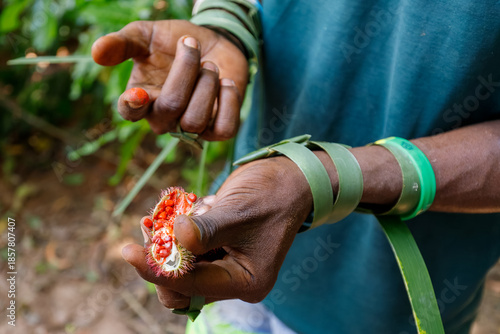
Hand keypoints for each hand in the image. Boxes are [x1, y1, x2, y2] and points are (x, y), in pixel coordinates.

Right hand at [92, 20, 248, 139]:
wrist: (214, 43)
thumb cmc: (174, 41)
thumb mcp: (145, 34)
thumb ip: (122, 43)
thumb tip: (96, 53)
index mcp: (140, 98)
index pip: (129, 112)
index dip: (132, 106)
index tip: (137, 93)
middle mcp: (163, 118)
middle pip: (171, 107)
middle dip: (185, 71)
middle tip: (191, 44)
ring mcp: (191, 126)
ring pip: (196, 119)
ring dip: (207, 84)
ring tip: (210, 65)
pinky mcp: (218, 130)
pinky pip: (224, 130)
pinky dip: (228, 103)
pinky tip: (226, 83)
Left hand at [122, 156, 312, 308]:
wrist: (289, 179)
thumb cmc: (271, 194)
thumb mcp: (239, 211)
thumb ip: (206, 230)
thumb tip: (174, 237)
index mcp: (245, 280)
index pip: (192, 285)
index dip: (157, 270)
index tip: (127, 252)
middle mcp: (234, 278)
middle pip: (182, 285)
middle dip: (159, 259)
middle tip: (145, 229)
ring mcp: (225, 263)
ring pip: (181, 266)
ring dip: (165, 243)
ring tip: (156, 217)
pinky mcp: (218, 247)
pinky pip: (188, 249)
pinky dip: (176, 232)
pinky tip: (175, 212)